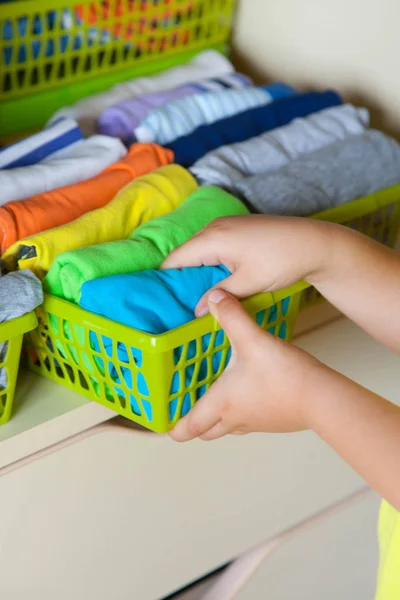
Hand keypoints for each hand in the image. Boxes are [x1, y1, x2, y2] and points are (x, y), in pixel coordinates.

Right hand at [162, 215, 331, 315]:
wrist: (316, 242)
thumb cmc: (283, 260)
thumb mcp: (249, 283)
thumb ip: (220, 296)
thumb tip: (195, 311)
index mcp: (213, 238)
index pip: (175, 260)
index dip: (163, 280)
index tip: (156, 301)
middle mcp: (215, 227)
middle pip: (185, 254)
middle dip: (178, 277)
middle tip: (172, 303)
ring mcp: (227, 225)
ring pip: (199, 250)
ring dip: (194, 270)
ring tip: (190, 296)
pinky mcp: (238, 228)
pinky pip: (213, 246)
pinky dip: (208, 262)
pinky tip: (212, 280)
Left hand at [170, 289, 321, 441]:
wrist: (322, 398)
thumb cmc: (284, 375)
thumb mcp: (253, 340)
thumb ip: (232, 317)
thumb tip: (214, 297)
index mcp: (221, 404)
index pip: (186, 428)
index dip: (171, 428)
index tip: (162, 422)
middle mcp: (234, 418)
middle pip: (205, 433)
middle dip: (192, 423)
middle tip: (186, 406)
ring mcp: (256, 423)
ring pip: (226, 427)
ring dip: (216, 417)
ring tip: (213, 395)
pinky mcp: (273, 421)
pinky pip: (248, 421)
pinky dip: (239, 411)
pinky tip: (247, 390)